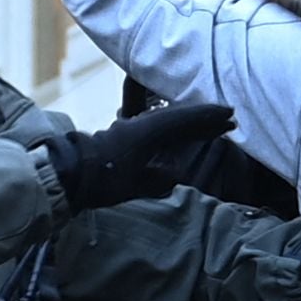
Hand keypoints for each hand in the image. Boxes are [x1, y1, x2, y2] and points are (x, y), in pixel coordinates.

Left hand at [37, 97, 231, 212]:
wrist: (69, 174)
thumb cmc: (103, 180)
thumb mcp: (138, 184)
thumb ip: (161, 178)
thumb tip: (177, 172)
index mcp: (149, 130)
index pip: (186, 119)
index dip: (209, 117)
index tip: (230, 116)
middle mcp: (142, 123)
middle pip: (179, 116)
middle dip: (204, 118)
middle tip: (228, 120)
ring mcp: (132, 127)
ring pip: (169, 120)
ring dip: (190, 122)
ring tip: (210, 127)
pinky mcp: (124, 135)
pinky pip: (158, 127)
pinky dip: (174, 128)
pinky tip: (180, 136)